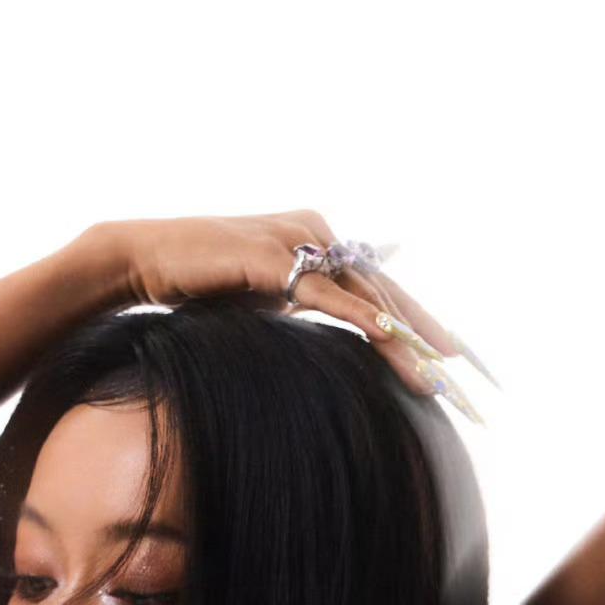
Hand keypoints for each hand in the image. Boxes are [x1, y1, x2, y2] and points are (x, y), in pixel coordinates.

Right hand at [94, 210, 484, 412]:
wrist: (144, 260)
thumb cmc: (200, 282)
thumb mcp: (262, 296)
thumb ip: (299, 303)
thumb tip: (330, 333)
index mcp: (317, 238)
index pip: (378, 286)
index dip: (416, 321)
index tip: (448, 356)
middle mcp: (315, 230)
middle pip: (382, 290)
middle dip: (424, 335)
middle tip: (460, 373)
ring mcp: (295, 239)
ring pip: (362, 294)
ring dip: (402, 337)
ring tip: (433, 373)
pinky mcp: (271, 257)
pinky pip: (324, 293)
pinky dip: (358, 315)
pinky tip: (387, 336)